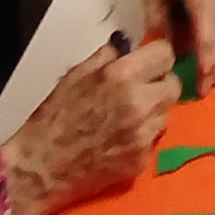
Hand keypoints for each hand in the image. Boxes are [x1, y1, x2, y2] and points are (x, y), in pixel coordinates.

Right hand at [0, 37, 180, 214]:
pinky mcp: (142, 160)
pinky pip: (154, 139)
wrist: (41, 166)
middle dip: (159, 84)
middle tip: (141, 88)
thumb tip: (126, 47)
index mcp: (122, 76)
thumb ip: (107, 57)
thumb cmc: (54, 118)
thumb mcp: (76, 75)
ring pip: (166, 113)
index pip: (165, 54)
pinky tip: (121, 138)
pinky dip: (144, 136)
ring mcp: (143, 135)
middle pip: (173, 85)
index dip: (156, 56)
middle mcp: (139, 104)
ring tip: (128, 115)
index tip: (148, 62)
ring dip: (153, 111)